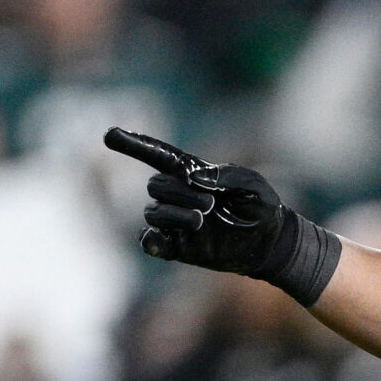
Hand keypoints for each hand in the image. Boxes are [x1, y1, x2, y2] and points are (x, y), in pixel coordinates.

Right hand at [104, 128, 342, 304]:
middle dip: (180, 192)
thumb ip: (225, 174)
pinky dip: (150, 241)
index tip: (110, 134)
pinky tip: (157, 241)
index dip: (134, 144)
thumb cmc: (261, 206)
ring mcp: (174, 221)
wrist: (270, 242)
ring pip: (154, 212)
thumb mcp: (251, 183)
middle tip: (211, 204)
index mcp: (191, 173)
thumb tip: (192, 177)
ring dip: (175, 215)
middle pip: (156, 186)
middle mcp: (176, 195)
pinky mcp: (177, 246)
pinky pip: (150, 242)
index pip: (157, 155)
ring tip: (203, 219)